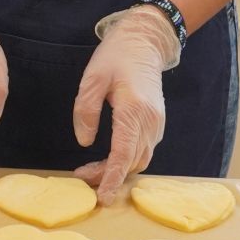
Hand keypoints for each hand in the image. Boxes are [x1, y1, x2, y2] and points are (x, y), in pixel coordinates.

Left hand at [71, 7, 179, 204]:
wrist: (145, 42)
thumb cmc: (116, 56)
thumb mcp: (92, 78)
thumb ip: (85, 110)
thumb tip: (84, 142)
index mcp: (134, 109)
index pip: (123, 153)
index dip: (110, 177)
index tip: (101, 197)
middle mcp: (150, 121)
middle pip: (132, 162)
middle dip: (108, 176)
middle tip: (82, 178)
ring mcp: (157, 123)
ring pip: (140, 159)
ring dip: (117, 170)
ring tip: (90, 171)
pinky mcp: (157, 123)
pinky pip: (144, 150)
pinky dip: (127, 160)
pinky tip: (109, 159)